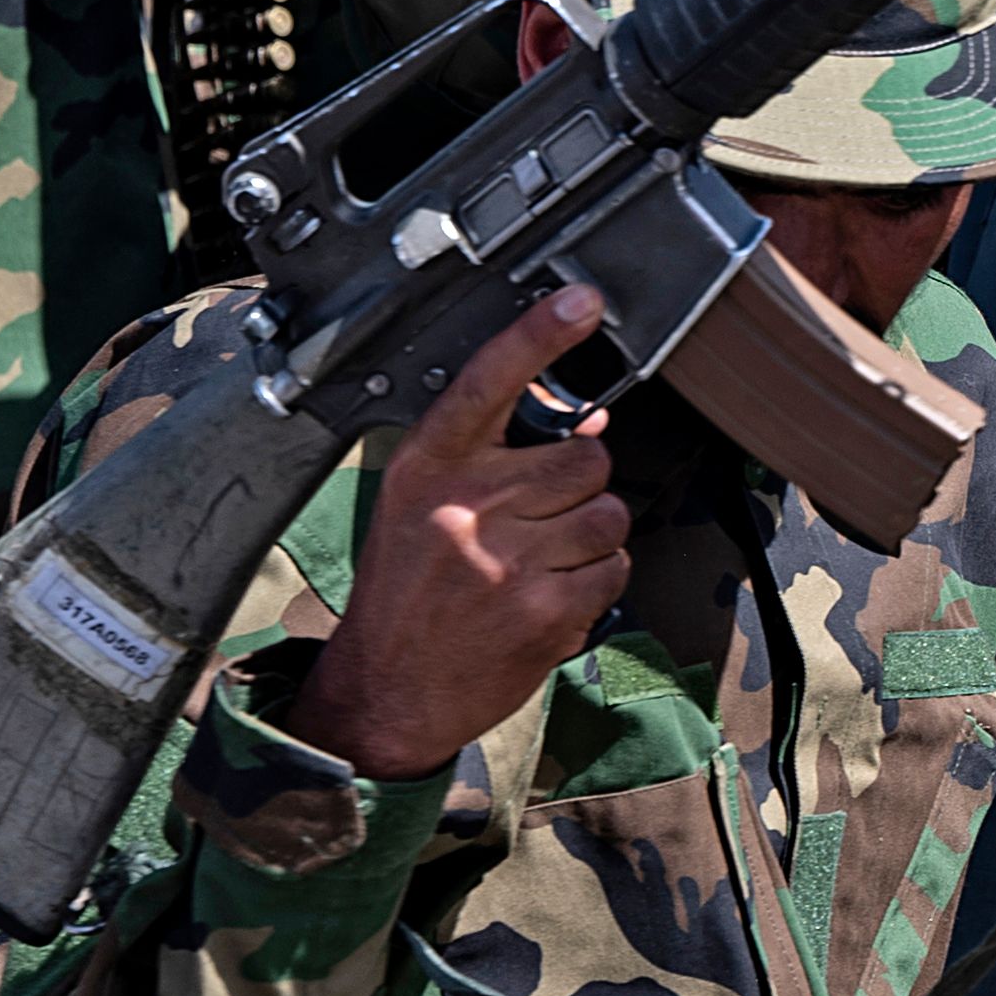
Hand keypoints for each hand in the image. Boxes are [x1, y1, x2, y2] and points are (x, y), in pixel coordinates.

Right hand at [281, 285, 630, 781]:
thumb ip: (494, 461)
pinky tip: (550, 599)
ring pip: (608, 516)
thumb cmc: (407, 594)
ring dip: (591, 540)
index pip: (487, 382)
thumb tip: (588, 428)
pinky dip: (595, 585)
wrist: (383, 693)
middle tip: (544, 519)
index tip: (580, 301)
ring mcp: (506, 562)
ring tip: (540, 565)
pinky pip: (612, 571)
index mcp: (428, 469)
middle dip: (581, 487)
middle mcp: (464, 507)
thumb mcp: (422, 509)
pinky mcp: (543, 613)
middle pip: (584, 459)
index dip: (538, 335)